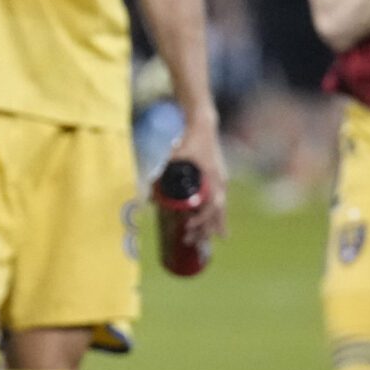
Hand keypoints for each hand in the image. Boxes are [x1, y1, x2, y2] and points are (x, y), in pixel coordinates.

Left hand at [166, 118, 227, 243]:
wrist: (203, 125)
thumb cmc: (189, 141)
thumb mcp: (174, 157)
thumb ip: (162, 175)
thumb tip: (148, 194)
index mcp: (212, 178)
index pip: (211, 206)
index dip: (200, 219)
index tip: (187, 226)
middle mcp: (220, 182)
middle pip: (216, 213)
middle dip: (204, 229)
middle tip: (190, 242)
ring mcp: (221, 182)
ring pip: (220, 210)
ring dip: (213, 226)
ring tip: (208, 243)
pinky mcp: (218, 181)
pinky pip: (220, 203)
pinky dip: (218, 217)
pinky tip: (218, 230)